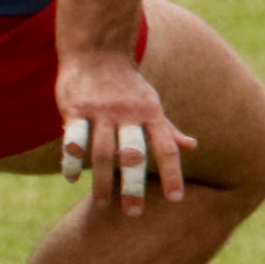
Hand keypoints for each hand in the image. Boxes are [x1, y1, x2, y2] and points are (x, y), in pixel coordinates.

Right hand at [56, 50, 195, 215]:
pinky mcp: (76, 108)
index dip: (172, 173)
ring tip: (103, 204)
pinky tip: (71, 178)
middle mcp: (127, 112)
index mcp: (150, 112)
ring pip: (101, 152)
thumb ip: (167, 128)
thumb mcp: (150, 103)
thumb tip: (192, 146)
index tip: (175, 200)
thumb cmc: (127, 84)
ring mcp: (100, 110)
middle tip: (134, 213)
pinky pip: (74, 139)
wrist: (97, 49)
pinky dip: (72, 161)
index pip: (166, 147)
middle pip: (132, 154)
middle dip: (133, 185)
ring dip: (102, 181)